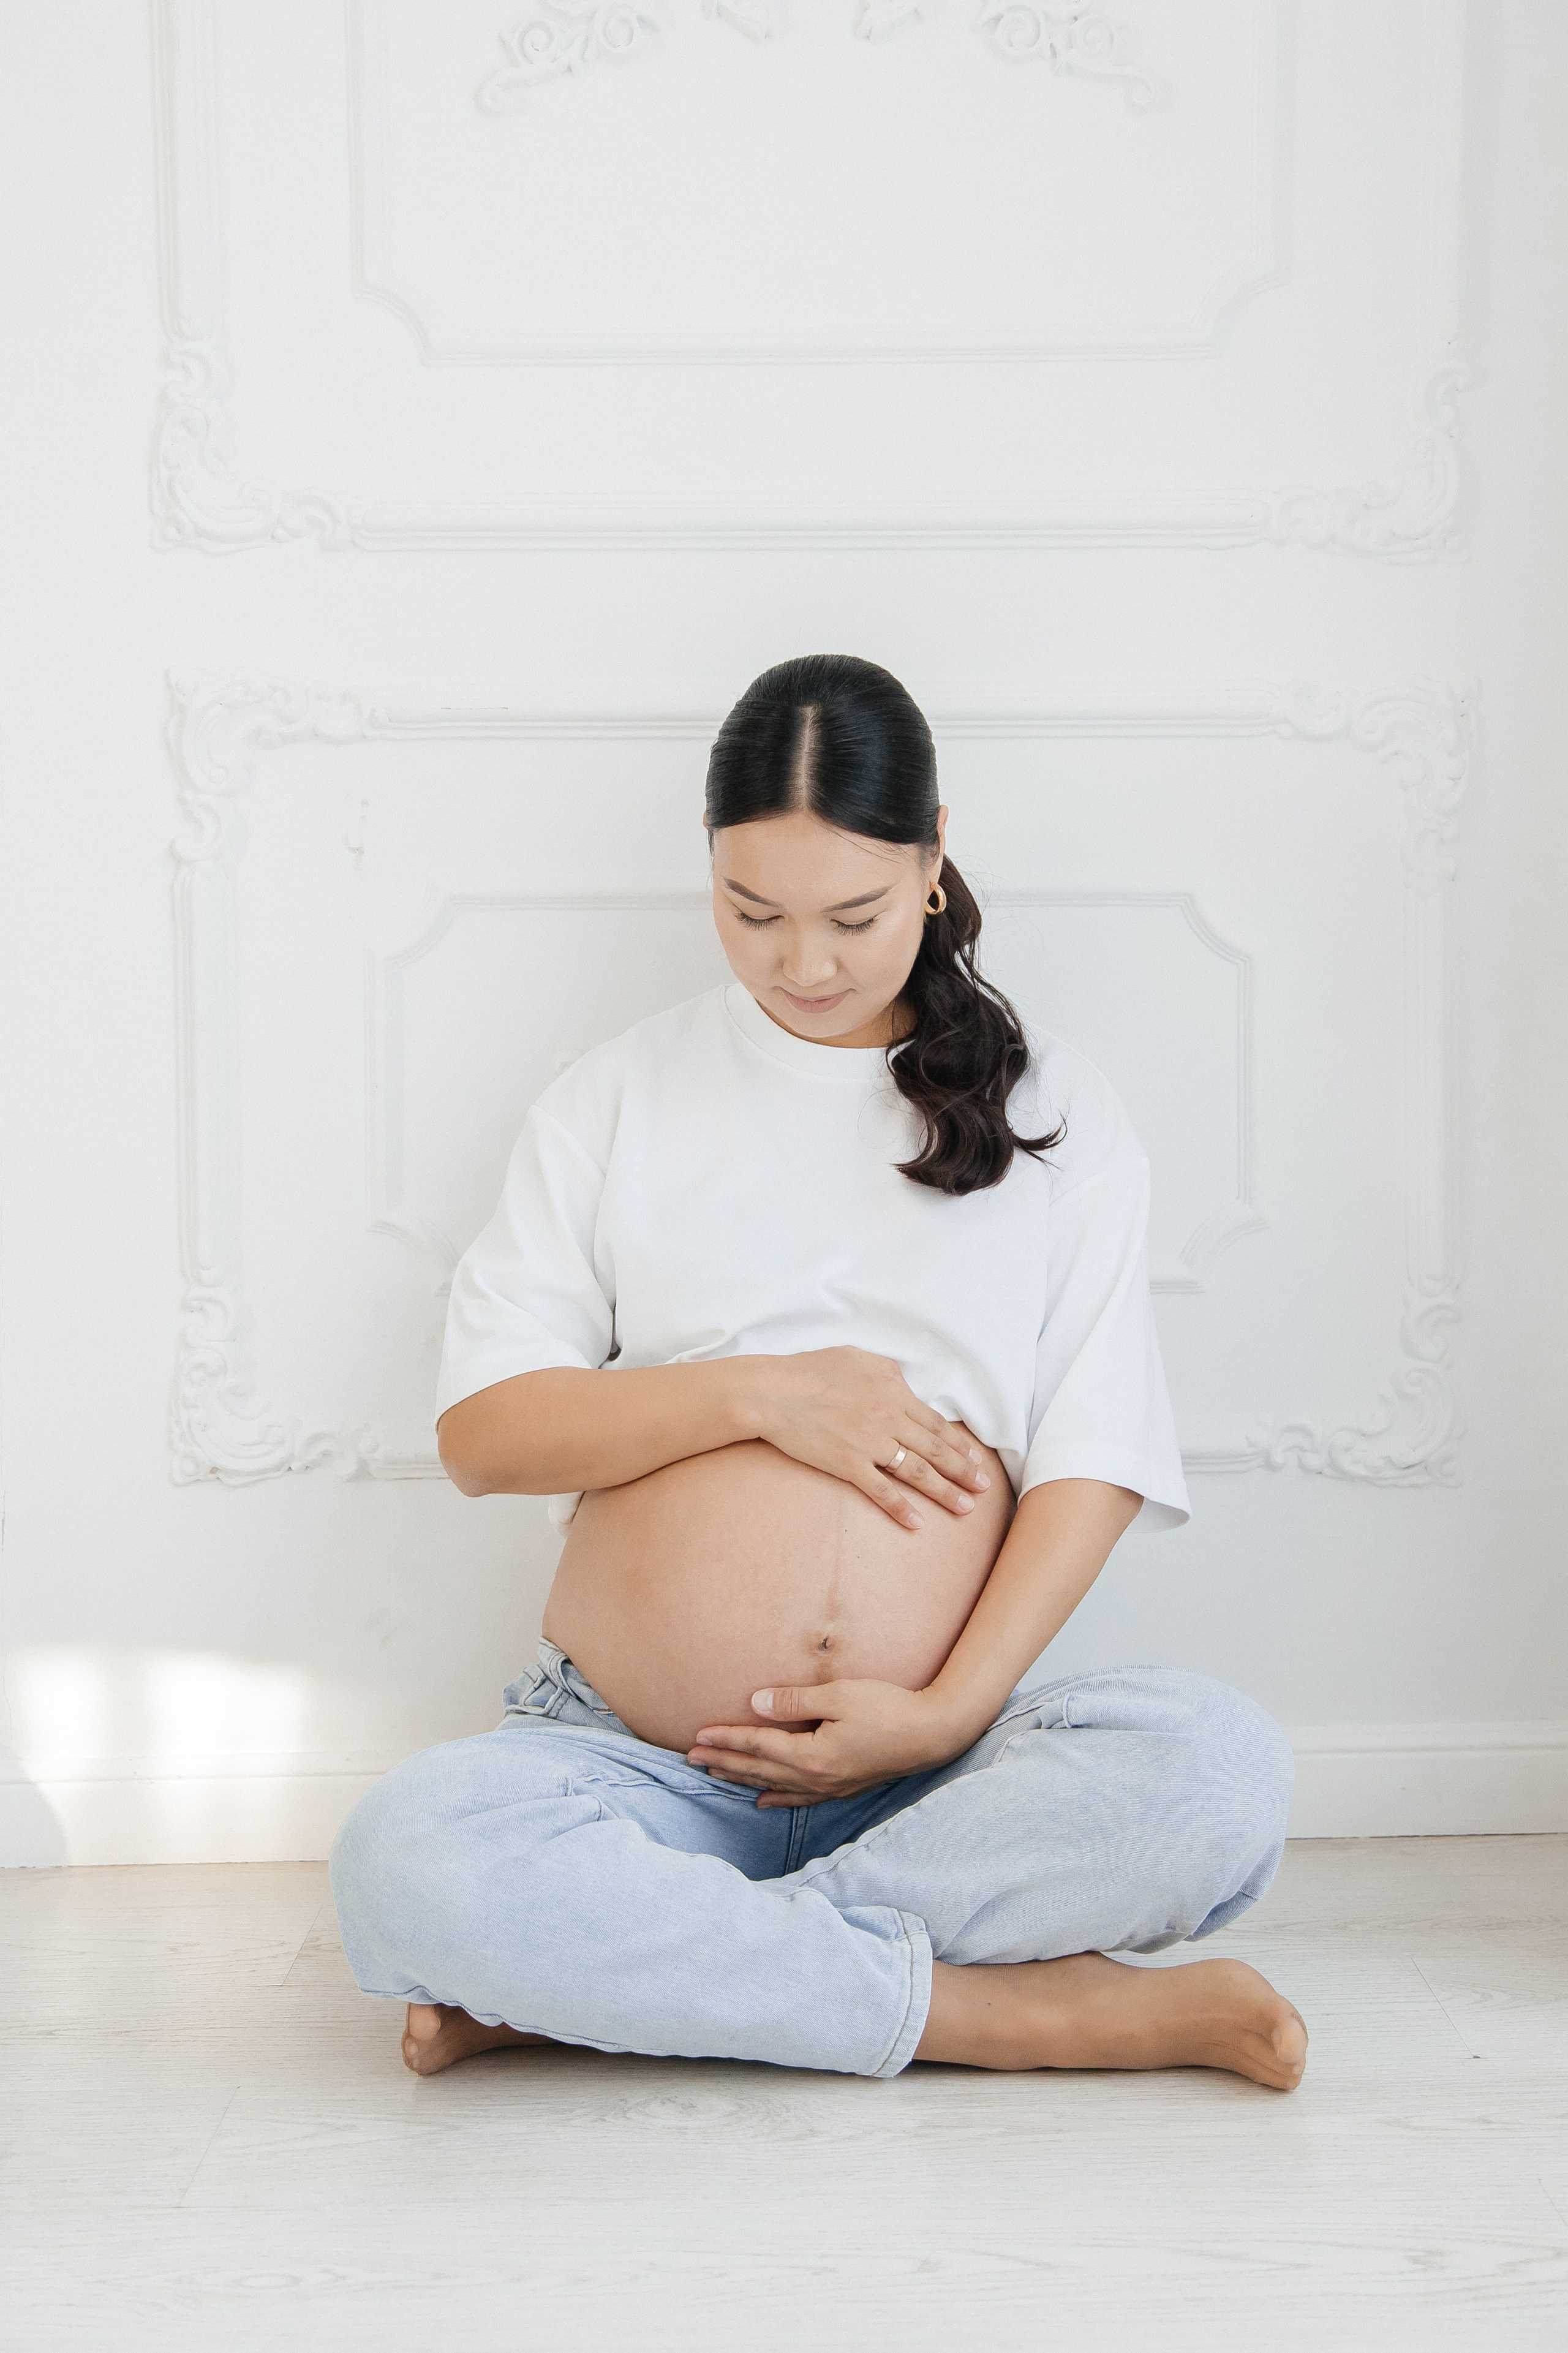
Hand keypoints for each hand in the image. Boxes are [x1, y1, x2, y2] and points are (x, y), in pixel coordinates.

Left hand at [687, 1678, 972, 1806]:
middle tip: (691, 1758)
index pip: (758, 1746)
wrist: (933, 1734)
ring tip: (715, 1774)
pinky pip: (799, 1798)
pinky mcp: (844, 1787)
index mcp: (812, 1755)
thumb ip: (794, 1701)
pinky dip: (777, 1799)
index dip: (726, 1740)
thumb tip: (755, 1703)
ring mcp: (830, 1786)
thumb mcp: (839, 1695)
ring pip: (774, 1785)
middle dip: (724, 1762)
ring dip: (742, 1779)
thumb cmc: (888, 1708)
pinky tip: (762, 1801)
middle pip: (759, 1769)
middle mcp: (816, 1778)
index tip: (697, 1736)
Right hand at [742, 1347, 990, 1529]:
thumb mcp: (857, 1358)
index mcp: (893, 1389)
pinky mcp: (848, 1464)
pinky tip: (917, 1524)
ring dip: (945, 1492)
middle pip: (935, 1450)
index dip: (959, 1445)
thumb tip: (904, 1386)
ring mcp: (870, 1442)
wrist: (772, 1392)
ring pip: (918, 1472)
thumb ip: (886, 1373)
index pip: (935, 1422)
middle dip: (963, 1471)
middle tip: (983, 1488)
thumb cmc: (810, 1371)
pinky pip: (882, 1491)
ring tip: (965, 1508)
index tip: (975, 1460)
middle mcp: (889, 1416)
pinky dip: (901, 1509)